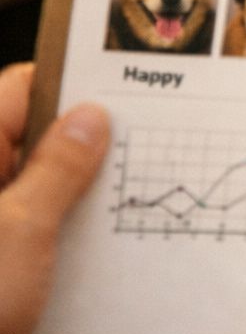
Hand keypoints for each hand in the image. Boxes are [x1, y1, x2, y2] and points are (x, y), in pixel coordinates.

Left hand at [0, 64, 110, 333]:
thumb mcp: (22, 232)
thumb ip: (58, 169)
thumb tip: (89, 117)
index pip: (20, 90)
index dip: (71, 86)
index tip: (124, 95)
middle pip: (29, 137)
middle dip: (83, 145)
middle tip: (138, 153)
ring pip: (33, 184)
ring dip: (74, 194)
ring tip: (122, 206)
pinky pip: (27, 224)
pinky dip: (60, 229)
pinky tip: (94, 246)